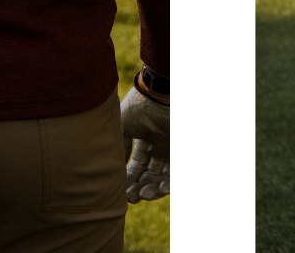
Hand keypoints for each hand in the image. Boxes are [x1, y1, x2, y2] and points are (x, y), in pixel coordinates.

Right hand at [121, 82, 169, 202]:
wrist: (161, 96)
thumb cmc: (139, 107)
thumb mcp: (122, 127)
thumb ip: (120, 147)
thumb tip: (116, 168)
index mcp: (145, 138)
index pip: (138, 165)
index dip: (129, 179)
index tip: (121, 192)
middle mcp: (159, 145)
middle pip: (150, 175)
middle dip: (140, 188)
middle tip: (131, 198)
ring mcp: (171, 150)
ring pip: (162, 178)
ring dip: (153, 190)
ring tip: (143, 195)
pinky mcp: (178, 153)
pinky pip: (174, 176)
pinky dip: (167, 185)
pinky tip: (157, 189)